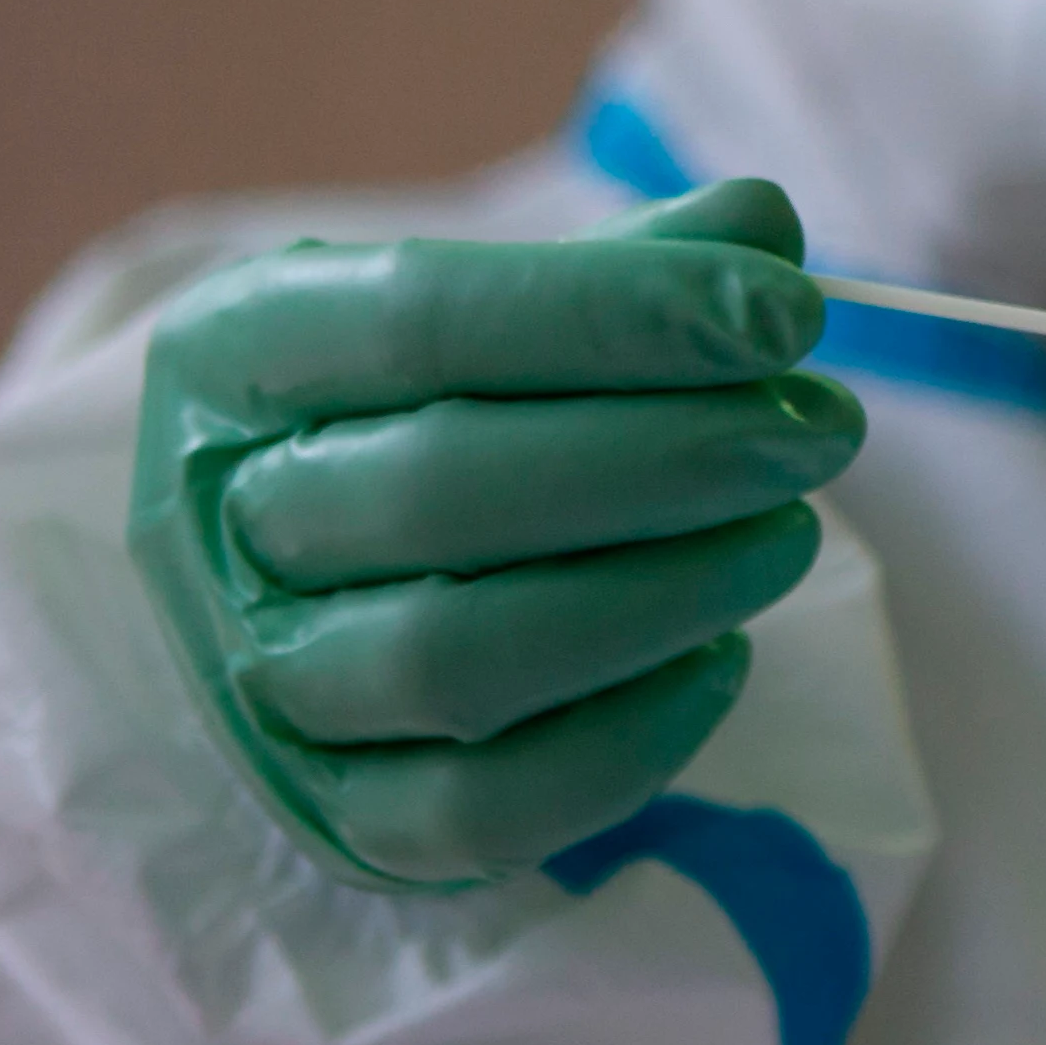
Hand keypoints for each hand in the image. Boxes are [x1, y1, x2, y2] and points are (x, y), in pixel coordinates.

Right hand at [126, 178, 865, 888]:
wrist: (302, 577)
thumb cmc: (424, 407)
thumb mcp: (491, 306)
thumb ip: (623, 267)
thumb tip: (758, 229)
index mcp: (239, 351)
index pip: (417, 317)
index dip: (615, 311)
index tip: (787, 311)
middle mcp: (225, 520)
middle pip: (438, 490)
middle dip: (663, 456)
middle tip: (820, 428)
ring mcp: (269, 683)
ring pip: (456, 661)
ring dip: (658, 595)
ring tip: (787, 535)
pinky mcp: (343, 815)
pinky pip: (483, 809)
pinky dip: (628, 742)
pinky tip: (723, 661)